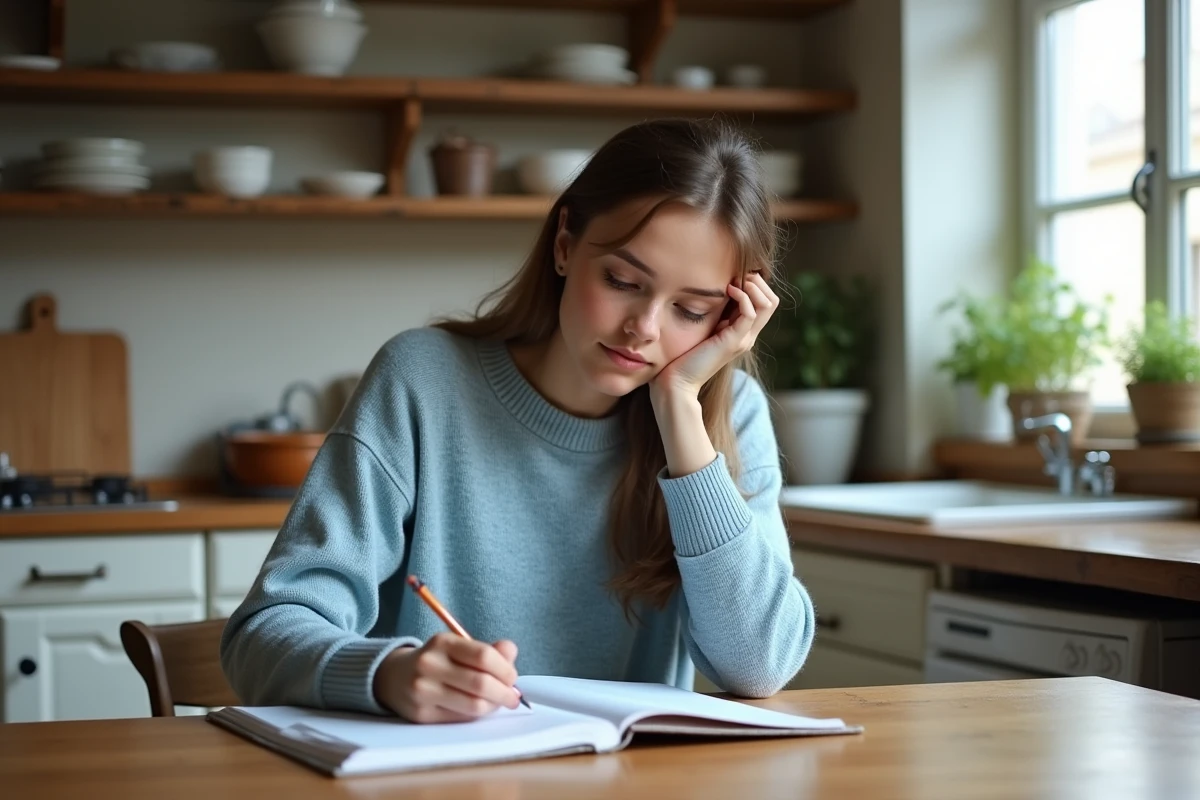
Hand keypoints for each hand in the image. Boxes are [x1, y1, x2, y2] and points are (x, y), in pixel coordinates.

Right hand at [373, 634, 521, 722]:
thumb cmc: (437, 661)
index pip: (484, 656)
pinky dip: (477, 715)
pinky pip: (460, 718)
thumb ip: (488, 650)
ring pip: (473, 706)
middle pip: (480, 683)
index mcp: (443, 642)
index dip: (505, 670)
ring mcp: (423, 691)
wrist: (394, 677)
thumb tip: (511, 652)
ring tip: (498, 703)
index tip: (513, 678)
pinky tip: (479, 708)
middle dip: (504, 693)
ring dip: (493, 706)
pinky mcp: (421, 715)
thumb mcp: (458, 647)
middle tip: (513, 697)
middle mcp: (430, 665)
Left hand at [651, 272, 778, 401]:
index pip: (767, 302)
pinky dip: (742, 296)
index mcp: (743, 333)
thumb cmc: (684, 356)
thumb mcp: (704, 328)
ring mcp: (744, 339)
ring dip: (752, 286)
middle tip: (735, 276)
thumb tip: (714, 289)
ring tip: (731, 283)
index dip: (755, 284)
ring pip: (767, 304)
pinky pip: (750, 312)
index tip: (733, 276)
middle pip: (772, 300)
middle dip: (757, 281)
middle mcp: (748, 336)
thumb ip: (714, 314)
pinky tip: (726, 291)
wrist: (678, 383)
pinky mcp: (734, 341)